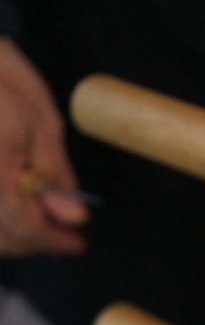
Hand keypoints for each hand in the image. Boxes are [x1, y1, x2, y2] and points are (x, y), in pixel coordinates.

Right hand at [0, 38, 87, 256]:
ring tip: (42, 219)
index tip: (77, 243)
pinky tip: (18, 208)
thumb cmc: (3, 82)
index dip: (54, 241)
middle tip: (64, 232)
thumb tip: (74, 217)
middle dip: (35, 241)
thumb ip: (55, 174)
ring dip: (15, 235)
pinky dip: (1, 223)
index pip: (23, 227)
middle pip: (2, 238)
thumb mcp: (42, 124)